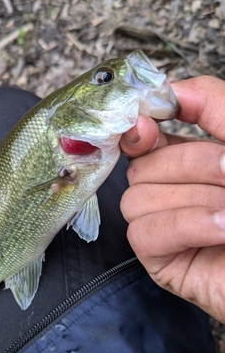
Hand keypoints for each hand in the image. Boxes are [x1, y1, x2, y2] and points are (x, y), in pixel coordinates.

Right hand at [119, 76, 224, 321]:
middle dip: (191, 164)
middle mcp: (173, 192)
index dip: (141, 126)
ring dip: (194, 199)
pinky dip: (184, 225)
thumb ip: (215, 107)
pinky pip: (144, 233)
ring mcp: (166, 228)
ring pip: (137, 198)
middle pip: (142, 166)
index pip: (146, 138)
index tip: (149, 122)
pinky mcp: (162, 262)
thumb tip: (169, 90)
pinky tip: (221, 230)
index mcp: (193, 162)